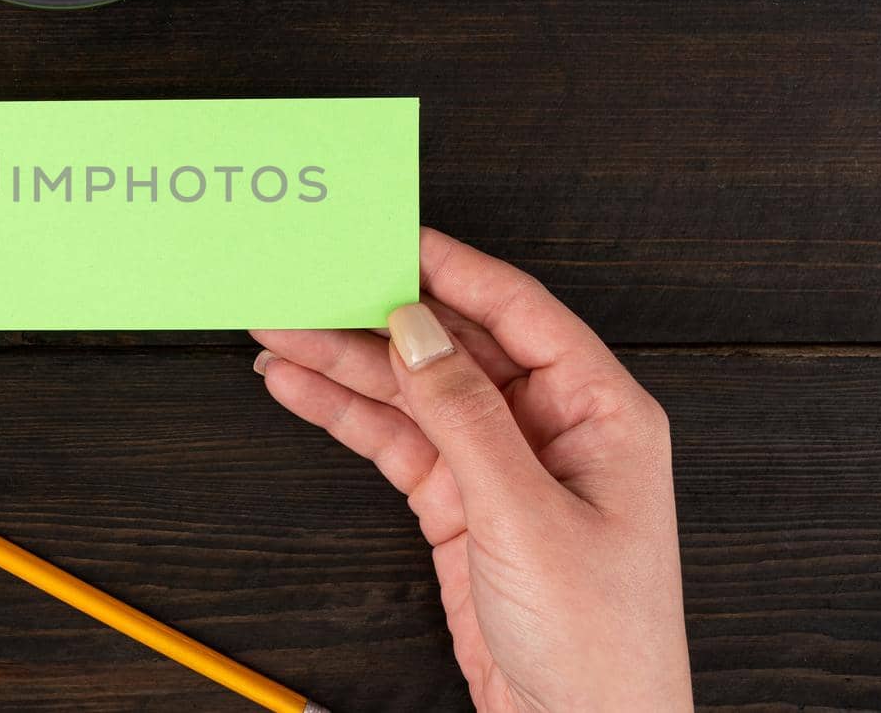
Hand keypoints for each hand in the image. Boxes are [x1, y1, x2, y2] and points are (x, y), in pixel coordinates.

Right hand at [252, 228, 692, 711]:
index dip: (449, 267)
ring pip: (412, 391)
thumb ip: (468, 417)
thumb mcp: (528, 519)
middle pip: (450, 346)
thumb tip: (420, 330)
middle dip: (375, 315)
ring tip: (280, 331)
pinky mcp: (460, 503)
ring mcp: (500, 464)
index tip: (388, 234)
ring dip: (344, 363)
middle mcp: (549, 427)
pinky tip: (300, 387)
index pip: (517, 311)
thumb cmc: (600, 645)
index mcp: (599, 413)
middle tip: (308, 284)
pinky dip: (345, 414)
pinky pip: (396, 440)